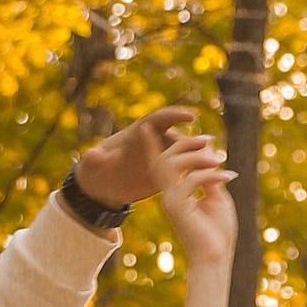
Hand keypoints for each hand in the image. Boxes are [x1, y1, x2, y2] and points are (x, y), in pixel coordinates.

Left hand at [72, 104, 201, 208]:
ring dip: (199, 156)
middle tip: (208, 144)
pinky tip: (212, 178)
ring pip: (185, 153)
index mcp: (137, 134)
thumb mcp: (92, 168)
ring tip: (215, 162)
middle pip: (176, 136)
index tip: (190, 116)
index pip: (157, 120)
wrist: (102, 190)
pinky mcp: (166, 172)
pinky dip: (197, 172)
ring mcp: (162, 157)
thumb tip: (92, 155)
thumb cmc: (94, 174)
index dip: (174, 116)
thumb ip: (95, 159)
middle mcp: (153, 142)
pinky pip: (184, 170)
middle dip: (192, 139)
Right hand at [152, 124, 238, 273]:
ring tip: (219, 160)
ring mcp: (170, 200)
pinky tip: (229, 177)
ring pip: (173, 165)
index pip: (163, 164)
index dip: (155, 145)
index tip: (153, 126)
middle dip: (186, 144)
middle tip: (209, 140)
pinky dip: (210, 175)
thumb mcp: (217, 198)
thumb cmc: (217, 232)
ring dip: (197, 157)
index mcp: (176, 193)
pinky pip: (190, 180)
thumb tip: (209, 156)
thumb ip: (210, 178)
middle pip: (166, 158)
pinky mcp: (176, 207)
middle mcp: (169, 195)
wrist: (216, 257)